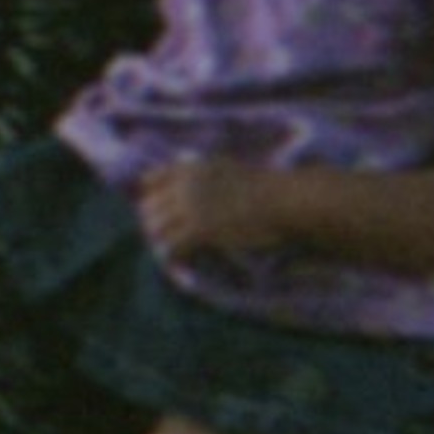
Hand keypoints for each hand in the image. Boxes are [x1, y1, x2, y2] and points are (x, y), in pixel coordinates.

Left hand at [133, 159, 286, 263]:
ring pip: (155, 229)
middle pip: (147, 207)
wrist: (286, 201)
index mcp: (190, 168)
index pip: (148, 181)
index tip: (160, 214)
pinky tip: (182, 265)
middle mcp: (184, 185)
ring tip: (175, 253)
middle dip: (154, 223)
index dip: (150, 198)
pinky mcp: (200, 230)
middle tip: (167, 238)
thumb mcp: (226, 169)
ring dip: (162, 242)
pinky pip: (172, 248)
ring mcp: (190, 207)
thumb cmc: (266, 187)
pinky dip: (174, 258)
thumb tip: (183, 186)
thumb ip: (201, 176)